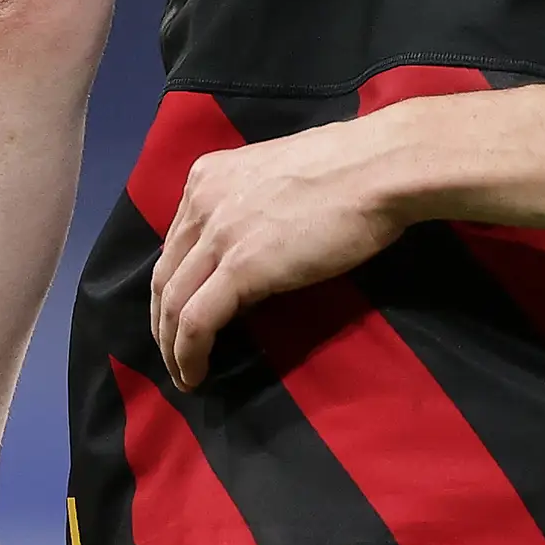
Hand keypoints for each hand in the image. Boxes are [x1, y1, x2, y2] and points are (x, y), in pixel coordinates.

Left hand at [150, 110, 420, 387]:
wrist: (380, 168)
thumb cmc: (351, 168)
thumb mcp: (279, 180)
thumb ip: (253, 208)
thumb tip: (253, 250)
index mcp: (209, 176)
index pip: (176, 243)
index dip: (175, 286)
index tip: (182, 315)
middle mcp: (202, 201)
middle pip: (165, 276)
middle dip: (163, 322)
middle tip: (174, 354)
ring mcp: (218, 234)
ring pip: (173, 303)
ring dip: (171, 347)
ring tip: (184, 375)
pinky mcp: (241, 267)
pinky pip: (198, 321)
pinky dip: (189, 354)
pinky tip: (196, 374)